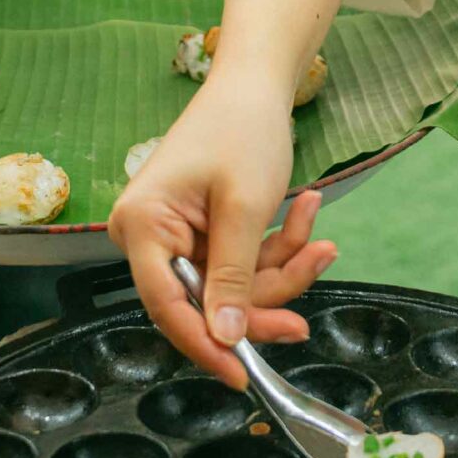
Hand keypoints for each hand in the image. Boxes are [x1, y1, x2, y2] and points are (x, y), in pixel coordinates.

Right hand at [108, 72, 333, 385]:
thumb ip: (234, 278)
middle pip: (207, 300)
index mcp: (140, 226)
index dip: (205, 345)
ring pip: (233, 286)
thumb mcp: (243, 206)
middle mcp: (148, 236)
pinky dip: (278, 245)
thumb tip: (224, 340)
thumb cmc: (242, 127)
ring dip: (282, 261)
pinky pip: (242, 264)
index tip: (244, 375)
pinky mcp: (203, 235)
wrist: (256, 82)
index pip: (167, 305)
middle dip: (267, 292)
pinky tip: (306, 208)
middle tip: (317, 266)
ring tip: (316, 222)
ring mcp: (176, 237)